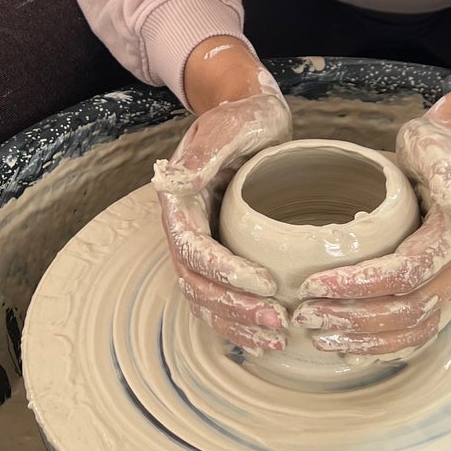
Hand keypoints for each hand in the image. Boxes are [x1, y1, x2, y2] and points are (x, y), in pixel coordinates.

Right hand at [152, 52, 292, 351]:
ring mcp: (203, 242)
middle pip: (197, 284)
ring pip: (205, 299)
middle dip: (234, 308)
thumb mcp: (229, 125)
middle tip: (278, 320)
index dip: (225, 273)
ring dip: (237, 323)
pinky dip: (240, 320)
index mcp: (181, 201)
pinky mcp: (223, 252)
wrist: (251, 114)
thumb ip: (203, 154)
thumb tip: (172, 182)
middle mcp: (186, 227)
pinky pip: (220, 296)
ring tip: (277, 336)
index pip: (194, 250)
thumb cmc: (243, 116)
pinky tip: (269, 333)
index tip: (266, 284)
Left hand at [291, 107, 450, 356]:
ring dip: (365, 339)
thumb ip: (447, 175)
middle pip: (408, 310)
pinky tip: (350, 351)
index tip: (312, 284)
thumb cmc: (438, 148)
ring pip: (414, 330)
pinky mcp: (446, 295)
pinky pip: (418, 333)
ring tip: (319, 336)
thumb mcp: (436, 148)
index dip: (358, 284)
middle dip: (353, 317)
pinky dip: (385, 348)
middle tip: (305, 315)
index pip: (406, 272)